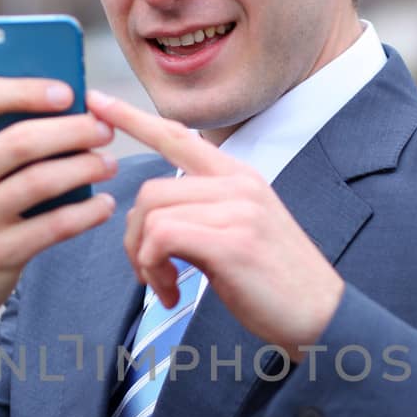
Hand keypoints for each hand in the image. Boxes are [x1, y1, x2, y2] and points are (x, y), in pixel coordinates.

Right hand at [0, 78, 115, 364]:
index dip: (23, 89)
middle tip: (105, 129)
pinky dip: (86, 213)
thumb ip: (3, 137)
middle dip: (72, 131)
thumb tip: (73, 105)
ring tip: (110, 164)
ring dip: (84, 169)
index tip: (66, 91)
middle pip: (19, 142)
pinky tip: (105, 205)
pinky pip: (52, 227)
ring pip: (39, 182)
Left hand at [86, 90, 343, 362]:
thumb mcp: (239, 231)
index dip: (133, 118)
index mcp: (239, 177)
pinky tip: (172, 293)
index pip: (178, 136)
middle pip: (149, 191)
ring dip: (144, 259)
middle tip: (149, 274)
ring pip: (151, 215)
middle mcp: (238, 184)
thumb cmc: (274, 282)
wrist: (320, 315)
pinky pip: (162, 238)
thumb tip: (155, 217)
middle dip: (134, 239)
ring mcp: (237, 210)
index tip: (96, 101)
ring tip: (164, 286)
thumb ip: (204, 211)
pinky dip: (154, 270)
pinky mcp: (232, 241)